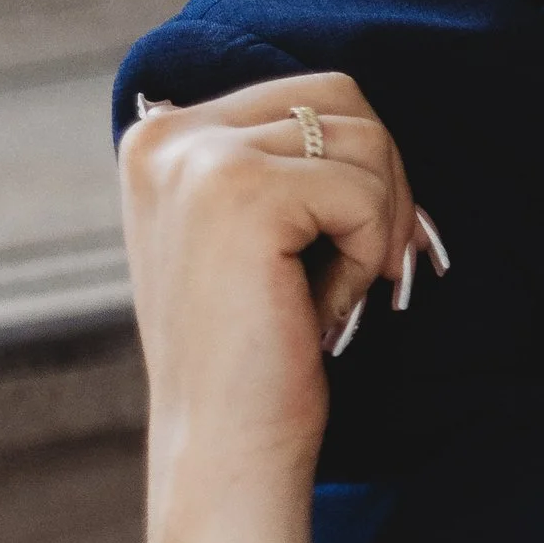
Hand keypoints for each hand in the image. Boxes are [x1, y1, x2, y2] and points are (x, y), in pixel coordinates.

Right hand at [120, 73, 446, 481]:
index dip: (359, 166)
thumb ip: (279, 158)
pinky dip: (368, 256)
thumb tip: (363, 113)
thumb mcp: (250, 232)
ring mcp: (198, 159)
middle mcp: (167, 134)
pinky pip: (365, 192)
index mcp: (161, 135)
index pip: (311, 93)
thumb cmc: (254, 351)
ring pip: (366, 141)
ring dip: (375, 225)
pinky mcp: (241, 193)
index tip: (343, 243)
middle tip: (364, 266)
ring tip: (325, 293)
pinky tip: (319, 310)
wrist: (223, 449)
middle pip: (343, 98)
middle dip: (382, 183)